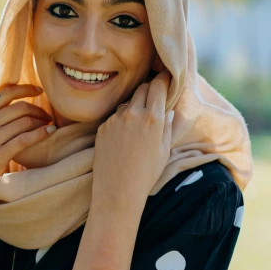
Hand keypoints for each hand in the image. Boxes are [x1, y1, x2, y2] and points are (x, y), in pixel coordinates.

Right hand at [0, 83, 54, 204]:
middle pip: (19, 108)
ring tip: (49, 125)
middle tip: (48, 116)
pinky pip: (25, 139)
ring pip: (25, 122)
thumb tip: (13, 104)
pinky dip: (41, 133)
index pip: (5, 93)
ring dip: (42, 122)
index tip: (39, 90)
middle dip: (38, 110)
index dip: (25, 89)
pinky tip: (50, 132)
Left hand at [91, 71, 172, 208]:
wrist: (117, 191)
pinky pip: (115, 116)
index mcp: (153, 118)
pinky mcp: (103, 127)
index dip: (164, 79)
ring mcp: (115, 119)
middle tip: (154, 98)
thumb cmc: (146, 174)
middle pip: (143, 87)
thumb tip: (167, 111)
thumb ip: (167, 126)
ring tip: (138, 126)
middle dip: (150, 89)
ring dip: (135, 106)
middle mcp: (133, 114)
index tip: (166, 77)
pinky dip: (121, 121)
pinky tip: (124, 139)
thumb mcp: (164, 150)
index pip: (159, 85)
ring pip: (128, 102)